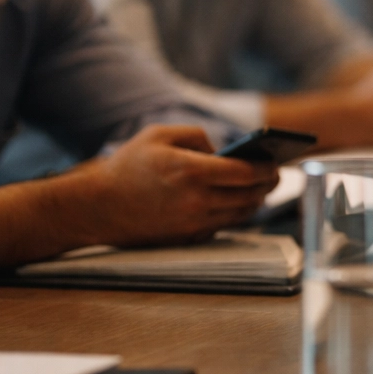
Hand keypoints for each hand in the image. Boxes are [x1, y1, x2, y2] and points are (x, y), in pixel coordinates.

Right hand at [81, 125, 278, 244]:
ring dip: (255, 201)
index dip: (267, 167)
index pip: (247, 172)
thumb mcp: (158, 135)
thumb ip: (197, 135)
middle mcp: (197, 200)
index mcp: (192, 171)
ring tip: (261, 187)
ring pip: (241, 214)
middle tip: (276, 174)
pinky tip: (237, 201)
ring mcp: (193, 223)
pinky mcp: (188, 238)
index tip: (276, 161)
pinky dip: (235, 213)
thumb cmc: (126, 167)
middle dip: (268, 184)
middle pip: (250, 195)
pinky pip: (223, 225)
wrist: (96, 208)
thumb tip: (224, 149)